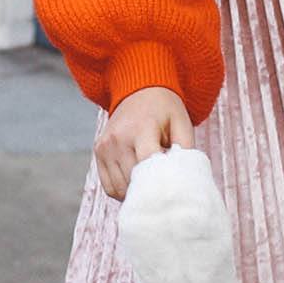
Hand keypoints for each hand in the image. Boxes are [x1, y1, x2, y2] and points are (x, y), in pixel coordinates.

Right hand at [94, 86, 194, 201]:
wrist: (139, 90)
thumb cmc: (165, 110)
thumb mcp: (182, 124)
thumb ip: (185, 152)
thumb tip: (183, 180)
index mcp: (142, 128)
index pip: (147, 165)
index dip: (160, 182)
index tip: (172, 188)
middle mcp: (119, 137)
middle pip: (133, 180)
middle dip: (151, 188)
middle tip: (165, 184)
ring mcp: (105, 146)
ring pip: (120, 189)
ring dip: (136, 192)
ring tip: (151, 179)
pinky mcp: (98, 152)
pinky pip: (109, 187)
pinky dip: (123, 191)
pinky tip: (137, 180)